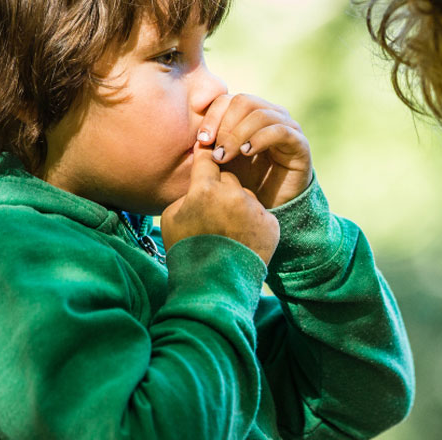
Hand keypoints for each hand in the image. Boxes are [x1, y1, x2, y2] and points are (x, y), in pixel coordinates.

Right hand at [160, 144, 279, 264]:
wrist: (215, 286)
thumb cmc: (187, 252)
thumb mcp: (170, 218)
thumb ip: (187, 194)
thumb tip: (198, 185)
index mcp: (205, 190)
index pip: (207, 159)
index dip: (205, 159)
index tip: (207, 155)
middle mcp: (233, 194)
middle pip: (228, 178)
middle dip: (221, 189)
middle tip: (213, 212)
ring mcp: (254, 209)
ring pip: (245, 196)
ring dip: (238, 207)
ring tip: (228, 232)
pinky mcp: (271, 224)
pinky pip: (260, 215)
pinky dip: (253, 224)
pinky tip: (242, 239)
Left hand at [196, 94, 312, 208]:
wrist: (272, 206)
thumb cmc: (245, 182)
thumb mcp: (222, 163)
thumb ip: (211, 148)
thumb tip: (199, 138)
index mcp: (250, 115)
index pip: (228, 100)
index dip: (212, 116)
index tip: (201, 140)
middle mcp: (271, 115)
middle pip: (244, 101)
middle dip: (224, 126)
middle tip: (215, 151)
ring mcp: (288, 126)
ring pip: (260, 115)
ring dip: (238, 135)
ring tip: (226, 157)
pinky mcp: (300, 143)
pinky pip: (279, 131)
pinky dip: (259, 139)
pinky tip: (246, 153)